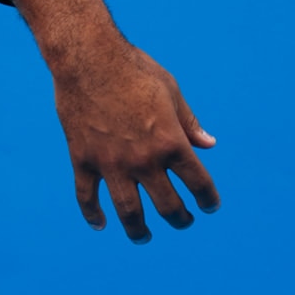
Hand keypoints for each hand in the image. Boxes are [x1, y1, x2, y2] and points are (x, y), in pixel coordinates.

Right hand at [50, 30, 219, 241]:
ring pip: (129, 211)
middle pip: (167, 205)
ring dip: (139, 230)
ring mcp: (112, 163)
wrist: (89, 59)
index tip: (210, 206)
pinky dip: (92, 214)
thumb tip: (209, 145)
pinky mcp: (83, 160)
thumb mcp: (172, 92)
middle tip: (183, 222)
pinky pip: (87, 197)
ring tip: (144, 236)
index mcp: (171, 142)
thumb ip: (189, 123)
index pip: (198, 182)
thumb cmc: (136, 70)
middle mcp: (144, 160)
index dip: (208, 199)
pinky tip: (100, 224)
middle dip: (179, 219)